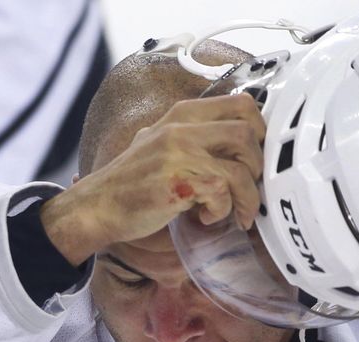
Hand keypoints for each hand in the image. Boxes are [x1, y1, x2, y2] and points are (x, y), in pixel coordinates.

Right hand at [39, 92, 264, 264]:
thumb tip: (241, 152)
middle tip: (248, 189)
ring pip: (241, 166)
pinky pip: (222, 193)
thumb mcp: (163, 146)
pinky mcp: (177, 182)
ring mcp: (179, 153)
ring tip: (235, 212)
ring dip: (247, 195)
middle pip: (248, 132)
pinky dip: (222, 212)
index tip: (254, 160)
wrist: (98, 206)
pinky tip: (205, 218)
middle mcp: (182, 127)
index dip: (260, 133)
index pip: (242, 104)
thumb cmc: (133, 184)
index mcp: (182, 114)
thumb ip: (196, 140)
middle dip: (257, 167)